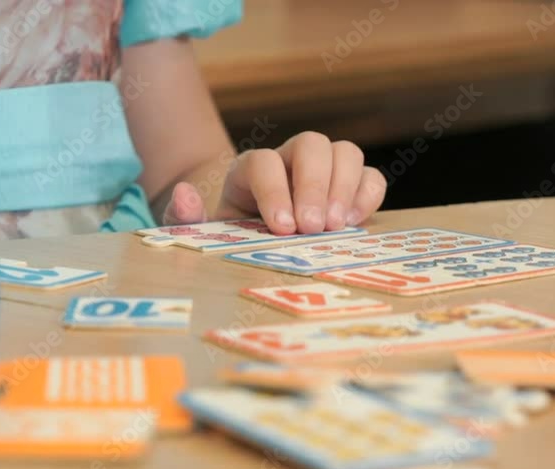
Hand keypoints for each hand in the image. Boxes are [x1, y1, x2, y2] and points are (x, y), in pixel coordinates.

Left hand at [162, 132, 386, 233]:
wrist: (251, 237)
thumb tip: (183, 194)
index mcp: (250, 169)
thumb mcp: (199, 232)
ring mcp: (323, 170)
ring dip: (344, 187)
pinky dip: (367, 195)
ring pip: (345, 151)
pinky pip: (370, 176)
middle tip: (313, 228)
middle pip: (311, 144)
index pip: (264, 162)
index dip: (274, 191)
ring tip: (335, 228)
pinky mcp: (349, 188)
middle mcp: (289, 160)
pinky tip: (353, 223)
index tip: (281, 228)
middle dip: (315, 185)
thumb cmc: (227, 235)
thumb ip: (184, 218)